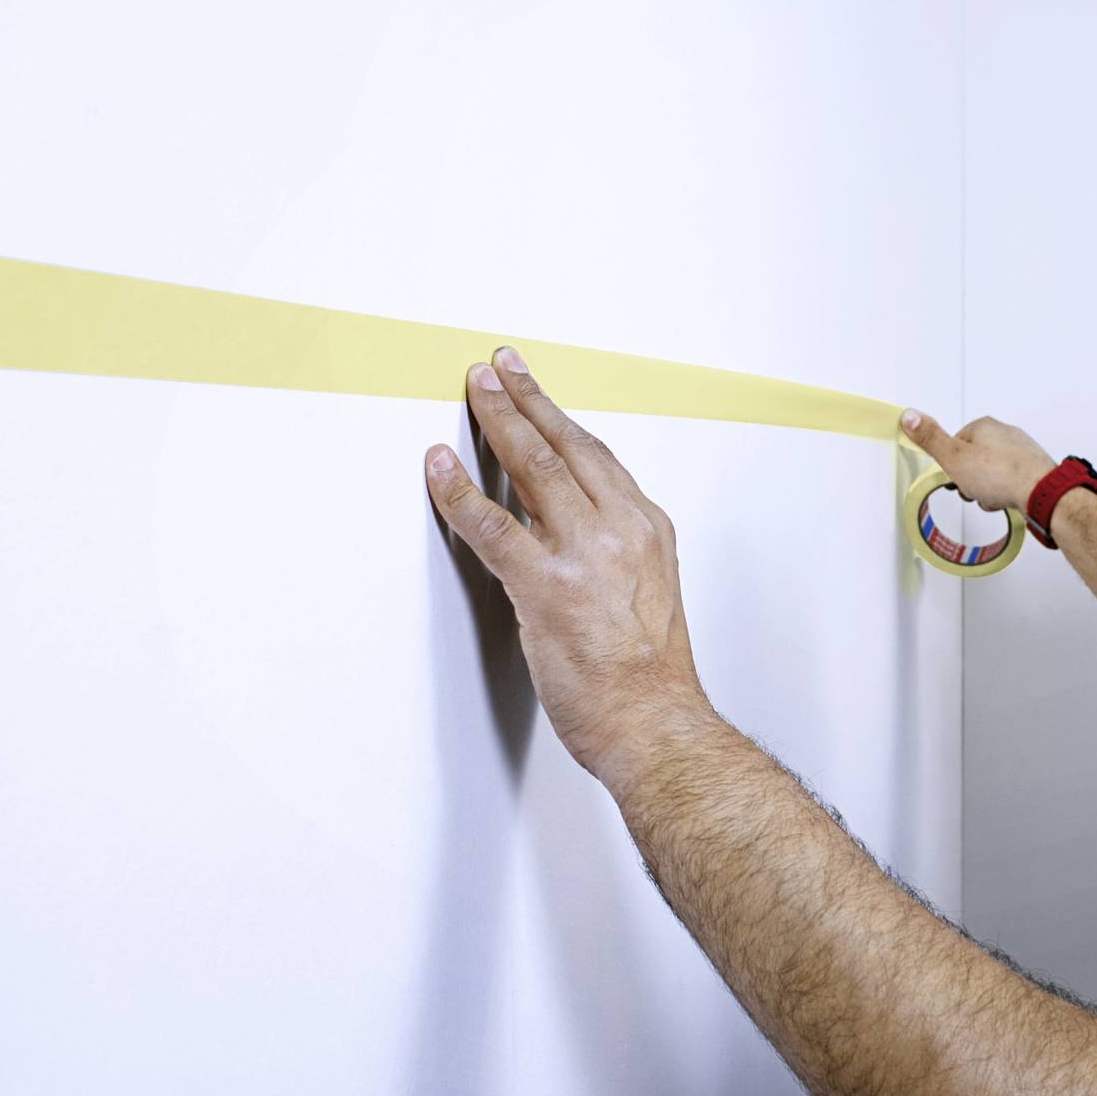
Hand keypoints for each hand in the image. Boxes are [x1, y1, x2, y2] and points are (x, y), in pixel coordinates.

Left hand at [424, 347, 713, 784]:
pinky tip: (438, 466)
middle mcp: (623, 530)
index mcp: (648, 531)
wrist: (658, 726)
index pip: (596, 456)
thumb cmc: (651, 680)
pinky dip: (460, 491)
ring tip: (473, 393)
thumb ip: (614, 556)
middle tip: (496, 369)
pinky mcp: (547, 588)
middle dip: (525, 400)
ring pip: (533, 469)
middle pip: (565, 446)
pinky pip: (492, 526)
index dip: (559, 418)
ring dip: (497, 422)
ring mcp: (586, 556)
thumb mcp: (648, 597)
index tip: (536, 391)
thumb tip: (570, 537)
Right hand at [898, 408, 1057, 514]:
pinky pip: (1009, 483)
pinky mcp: (1032, 468)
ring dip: (987, 490)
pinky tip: (1007, 500)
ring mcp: (1020, 451)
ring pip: (992, 474)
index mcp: (983, 426)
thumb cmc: (1000, 474)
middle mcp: (1004, 433)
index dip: (951, 465)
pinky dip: (1005, 493)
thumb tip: (909, 416)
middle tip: (975, 490)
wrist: (1040, 492)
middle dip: (971, 480)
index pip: (955, 444)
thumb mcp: (953, 457)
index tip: (954, 476)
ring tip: (993, 497)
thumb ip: (931, 438)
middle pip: (974, 460)